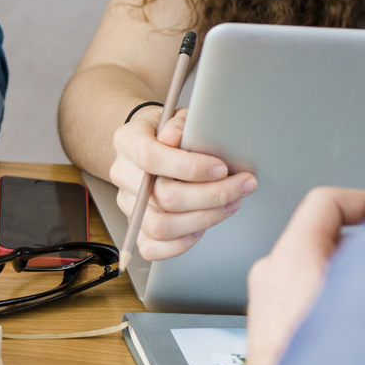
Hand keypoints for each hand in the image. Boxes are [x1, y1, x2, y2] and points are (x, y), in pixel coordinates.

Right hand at [110, 109, 256, 259]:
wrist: (153, 143)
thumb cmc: (170, 130)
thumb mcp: (177, 116)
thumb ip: (180, 124)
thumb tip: (174, 137)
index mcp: (127, 141)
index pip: (149, 158)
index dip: (189, 167)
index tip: (221, 167)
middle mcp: (122, 174)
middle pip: (162, 197)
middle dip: (211, 195)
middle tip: (242, 186)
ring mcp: (128, 203)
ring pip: (160, 226)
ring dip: (203, 219)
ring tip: (230, 204)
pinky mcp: (136, 226)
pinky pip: (152, 248)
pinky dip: (181, 243)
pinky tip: (202, 227)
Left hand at [244, 186, 364, 364]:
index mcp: (289, 261)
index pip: (323, 204)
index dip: (362, 199)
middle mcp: (271, 277)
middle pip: (324, 239)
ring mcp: (267, 305)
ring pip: (317, 272)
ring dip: (354, 278)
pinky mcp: (271, 333)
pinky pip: (307, 300)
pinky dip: (337, 302)